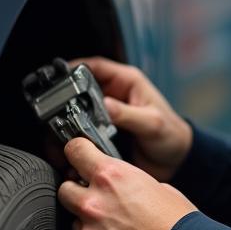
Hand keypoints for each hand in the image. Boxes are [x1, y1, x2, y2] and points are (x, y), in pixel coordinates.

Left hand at [57, 137, 196, 229]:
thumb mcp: (156, 185)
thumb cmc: (178, 223)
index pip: (75, 151)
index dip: (77, 152)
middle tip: (98, 200)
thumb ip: (124, 182)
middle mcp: (94, 204)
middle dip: (77, 192)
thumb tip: (113, 184)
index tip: (77, 155)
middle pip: (64, 189)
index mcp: (111, 177)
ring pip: (75, 223)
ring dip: (89, 224)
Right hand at [70, 56, 191, 182]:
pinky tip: (68, 147)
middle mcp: (115, 96)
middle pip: (81, 89)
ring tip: (58, 133)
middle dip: (66, 99)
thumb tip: (106, 106)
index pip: (96, 67)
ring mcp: (107, 115)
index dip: (76, 68)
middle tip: (54, 111)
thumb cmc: (172, 135)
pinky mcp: (104, 133)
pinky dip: (74, 138)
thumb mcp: (152, 123)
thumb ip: (129, 114)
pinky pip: (83, 131)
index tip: (59, 75)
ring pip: (78, 111)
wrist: (176, 162)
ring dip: (67, 121)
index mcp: (127, 82)